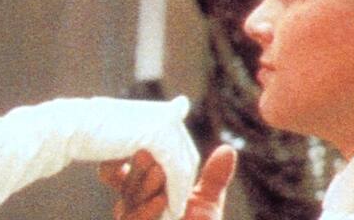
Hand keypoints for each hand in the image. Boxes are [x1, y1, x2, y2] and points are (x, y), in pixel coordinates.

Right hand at [101, 145, 236, 219]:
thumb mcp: (207, 205)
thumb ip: (213, 179)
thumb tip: (227, 150)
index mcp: (143, 192)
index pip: (126, 171)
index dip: (128, 157)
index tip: (145, 142)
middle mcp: (132, 207)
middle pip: (128, 184)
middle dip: (139, 168)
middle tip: (148, 151)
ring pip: (130, 203)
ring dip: (144, 186)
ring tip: (158, 171)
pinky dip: (148, 211)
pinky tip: (160, 200)